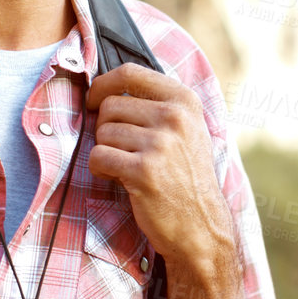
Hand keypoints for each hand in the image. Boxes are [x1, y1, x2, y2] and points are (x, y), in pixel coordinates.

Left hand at [85, 63, 231, 268]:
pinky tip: (116, 178)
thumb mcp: (187, 130)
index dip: (103, 84)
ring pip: (103, 132)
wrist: (202, 225)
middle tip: (121, 150)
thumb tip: (109, 86)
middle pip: (111, 106)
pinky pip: (99, 157)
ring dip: (105, 151)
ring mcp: (160, 144)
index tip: (95, 100)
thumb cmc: (187, 177)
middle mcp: (174, 117)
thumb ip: (157, 104)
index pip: (130, 72)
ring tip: (124, 167)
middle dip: (106, 128)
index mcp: (185, 101)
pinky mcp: (144, 171)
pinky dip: (100, 169)